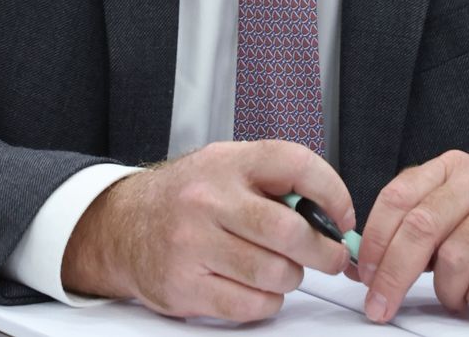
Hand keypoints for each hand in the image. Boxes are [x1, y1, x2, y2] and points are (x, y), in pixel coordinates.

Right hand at [60, 140, 353, 321]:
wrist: (125, 223)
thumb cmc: (189, 196)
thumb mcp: (227, 166)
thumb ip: (273, 180)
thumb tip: (331, 213)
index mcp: (229, 162)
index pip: (296, 165)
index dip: (333, 192)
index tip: (343, 216)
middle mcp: (209, 200)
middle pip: (289, 231)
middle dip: (322, 250)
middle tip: (330, 256)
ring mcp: (193, 244)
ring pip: (273, 273)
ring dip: (291, 278)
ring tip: (284, 270)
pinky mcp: (183, 286)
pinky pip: (248, 305)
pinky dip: (266, 302)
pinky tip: (259, 288)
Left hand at [356, 150, 468, 321]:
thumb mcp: (457, 212)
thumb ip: (416, 230)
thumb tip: (366, 265)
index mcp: (453, 167)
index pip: (399, 196)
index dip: (375, 240)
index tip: (363, 274)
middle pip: (421, 228)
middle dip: (393, 275)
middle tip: (382, 305)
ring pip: (455, 258)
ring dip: (447, 291)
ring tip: (456, 295)